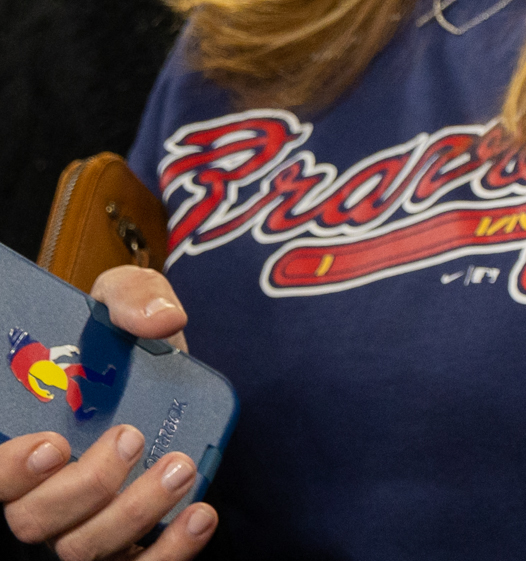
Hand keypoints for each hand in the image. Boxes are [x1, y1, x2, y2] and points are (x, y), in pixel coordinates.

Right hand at [0, 273, 208, 557]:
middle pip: (33, 522)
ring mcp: (86, 527)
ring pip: (84, 550)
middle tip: (130, 437)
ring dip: (133, 513)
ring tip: (178, 466)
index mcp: (22, 446)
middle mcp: (44, 497)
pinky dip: (170, 552)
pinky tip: (199, 514)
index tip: (51, 444)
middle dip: (83, 487)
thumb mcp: (124, 304)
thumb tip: (158, 320)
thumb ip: (130, 296)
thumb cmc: (130, 352)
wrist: (177, 382)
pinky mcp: (133, 547)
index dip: (10, 471)